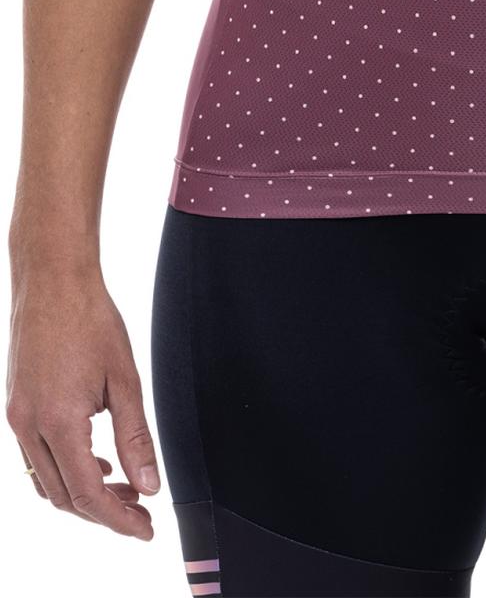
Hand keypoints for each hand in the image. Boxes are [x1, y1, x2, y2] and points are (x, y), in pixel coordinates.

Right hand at [6, 260, 160, 540]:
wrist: (53, 277)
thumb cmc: (89, 317)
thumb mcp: (124, 379)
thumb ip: (136, 437)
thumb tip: (148, 485)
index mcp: (58, 422)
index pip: (88, 495)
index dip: (118, 519)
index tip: (144, 529)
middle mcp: (29, 426)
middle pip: (64, 497)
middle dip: (104, 511)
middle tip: (140, 511)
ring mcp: (17, 417)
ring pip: (46, 482)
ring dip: (82, 494)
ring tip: (122, 487)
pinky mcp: (16, 406)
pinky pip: (35, 458)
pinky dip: (64, 470)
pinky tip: (93, 460)